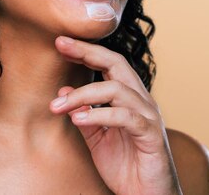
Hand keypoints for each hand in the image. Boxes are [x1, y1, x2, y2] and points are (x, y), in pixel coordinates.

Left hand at [50, 36, 181, 194]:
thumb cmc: (125, 167)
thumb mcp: (97, 139)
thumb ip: (83, 115)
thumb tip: (63, 91)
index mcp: (128, 98)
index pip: (108, 64)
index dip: (85, 51)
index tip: (60, 42)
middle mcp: (141, 101)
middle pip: (117, 63)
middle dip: (87, 52)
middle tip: (60, 45)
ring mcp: (148, 116)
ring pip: (116, 90)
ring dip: (82, 94)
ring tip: (57, 106)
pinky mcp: (151, 135)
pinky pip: (126, 117)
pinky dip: (99, 115)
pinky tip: (78, 120)